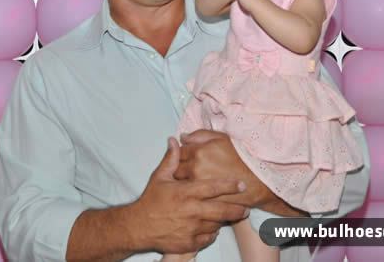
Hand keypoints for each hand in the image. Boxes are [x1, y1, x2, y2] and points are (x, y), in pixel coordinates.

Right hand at [130, 138, 249, 253]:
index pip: (213, 188)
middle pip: (221, 210)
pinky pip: (207, 238)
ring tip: (227, 217)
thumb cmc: (150, 200)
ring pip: (216, 225)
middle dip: (237, 210)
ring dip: (222, 220)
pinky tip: (211, 228)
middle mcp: (191, 211)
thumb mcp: (159, 177)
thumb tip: (175, 140)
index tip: (242, 185)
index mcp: (185, 192)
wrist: (137, 227)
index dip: (230, 186)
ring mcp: (191, 229)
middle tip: (246, 208)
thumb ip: (171, 159)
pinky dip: (212, 233)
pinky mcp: (188, 243)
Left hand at [174, 131, 273, 208]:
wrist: (257, 178)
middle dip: (178, 169)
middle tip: (187, 169)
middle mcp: (195, 169)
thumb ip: (199, 135)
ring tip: (191, 181)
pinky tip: (197, 191)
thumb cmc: (240, 155)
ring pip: (180, 185)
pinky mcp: (203, 200)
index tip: (186, 156)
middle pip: (175, 170)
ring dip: (182, 183)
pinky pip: (190, 196)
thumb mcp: (221, 138)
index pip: (178, 152)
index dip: (181, 154)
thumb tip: (182, 137)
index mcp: (198, 152)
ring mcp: (199, 187)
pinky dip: (191, 194)